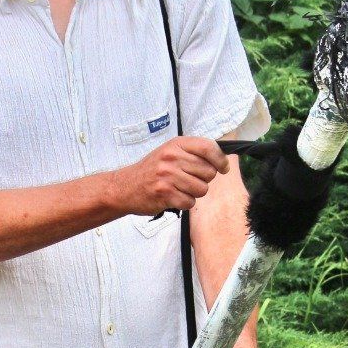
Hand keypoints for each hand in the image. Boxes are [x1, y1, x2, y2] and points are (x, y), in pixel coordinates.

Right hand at [114, 137, 228, 215]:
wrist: (124, 187)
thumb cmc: (151, 171)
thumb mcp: (169, 153)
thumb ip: (192, 153)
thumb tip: (221, 160)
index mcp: (176, 145)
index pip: (209, 148)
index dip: (221, 160)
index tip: (223, 168)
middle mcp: (172, 158)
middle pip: (208, 172)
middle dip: (204, 180)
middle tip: (189, 180)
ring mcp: (168, 176)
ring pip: (201, 189)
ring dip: (194, 193)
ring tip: (180, 189)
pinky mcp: (165, 194)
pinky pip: (190, 202)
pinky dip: (184, 203)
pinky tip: (173, 197)